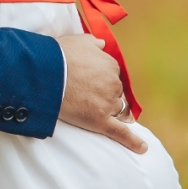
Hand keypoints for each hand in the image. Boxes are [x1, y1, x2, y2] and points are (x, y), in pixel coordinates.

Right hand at [57, 34, 146, 153]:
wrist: (45, 72)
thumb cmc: (58, 55)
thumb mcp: (78, 40)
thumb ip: (94, 42)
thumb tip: (103, 43)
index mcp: (110, 66)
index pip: (112, 75)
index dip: (101, 79)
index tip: (90, 81)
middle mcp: (113, 84)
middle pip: (115, 93)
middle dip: (105, 95)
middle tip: (86, 94)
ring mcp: (108, 103)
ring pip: (116, 110)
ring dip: (109, 110)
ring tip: (91, 110)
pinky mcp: (100, 121)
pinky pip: (121, 133)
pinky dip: (133, 141)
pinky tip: (142, 148)